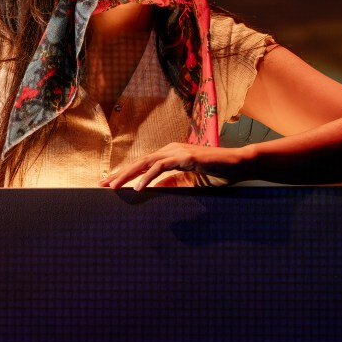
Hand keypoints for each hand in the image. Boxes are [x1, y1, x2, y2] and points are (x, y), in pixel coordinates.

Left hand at [99, 143, 246, 190]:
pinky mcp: (185, 157)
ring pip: (145, 163)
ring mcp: (177, 151)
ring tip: (114, 187)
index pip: (142, 165)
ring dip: (128, 176)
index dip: (125, 174)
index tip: (110, 184)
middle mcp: (169, 150)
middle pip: (138, 162)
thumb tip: (154, 191)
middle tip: (102, 186)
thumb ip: (172, 184)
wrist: (239, 164)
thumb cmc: (217, 172)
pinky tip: (138, 188)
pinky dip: (148, 178)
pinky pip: (161, 167)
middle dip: (119, 174)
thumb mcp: (189, 181)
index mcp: (169, 155)